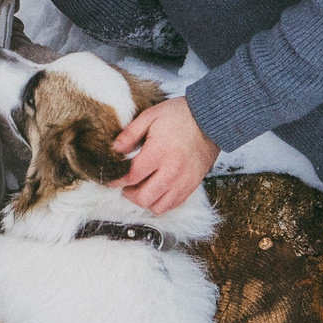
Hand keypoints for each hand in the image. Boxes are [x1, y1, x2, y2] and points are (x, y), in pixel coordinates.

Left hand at [113, 98, 218, 214]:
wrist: (210, 121)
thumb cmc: (180, 116)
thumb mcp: (150, 116)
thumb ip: (130, 134)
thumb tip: (114, 149)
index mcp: (159, 152)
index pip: (132, 177)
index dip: (117, 180)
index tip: (112, 179)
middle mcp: (172, 171)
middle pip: (143, 198)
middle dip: (129, 193)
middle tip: (126, 184)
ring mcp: (183, 181)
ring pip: (158, 207)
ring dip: (146, 200)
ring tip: (142, 187)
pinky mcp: (192, 186)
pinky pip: (172, 205)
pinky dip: (161, 201)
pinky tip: (156, 188)